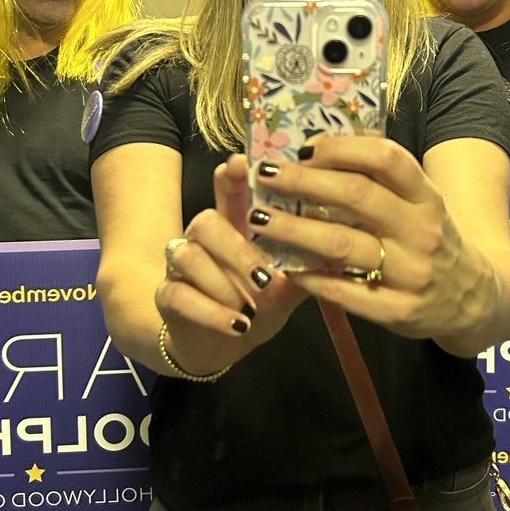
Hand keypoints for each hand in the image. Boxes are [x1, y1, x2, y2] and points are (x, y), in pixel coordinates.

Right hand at [157, 154, 306, 373]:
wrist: (219, 347)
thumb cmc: (255, 306)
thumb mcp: (286, 290)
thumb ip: (307, 268)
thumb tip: (342, 251)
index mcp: (233, 227)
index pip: (228, 190)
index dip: (232, 174)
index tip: (241, 163)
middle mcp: (202, 239)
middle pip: (206, 222)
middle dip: (236, 248)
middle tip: (264, 277)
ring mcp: (180, 266)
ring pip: (190, 256)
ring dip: (224, 285)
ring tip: (250, 308)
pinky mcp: (167, 296)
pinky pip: (180, 295)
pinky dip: (212, 312)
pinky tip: (237, 325)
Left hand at [250, 135, 491, 342]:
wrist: (475, 299)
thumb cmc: (433, 240)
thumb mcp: (424, 203)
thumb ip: (385, 179)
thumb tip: (324, 145)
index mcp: (426, 196)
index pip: (387, 159)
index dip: (342, 148)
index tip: (304, 148)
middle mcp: (421, 230)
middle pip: (356, 196)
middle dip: (303, 182)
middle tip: (265, 175)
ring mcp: (411, 272)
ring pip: (342, 244)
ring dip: (293, 230)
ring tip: (258, 220)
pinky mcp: (399, 310)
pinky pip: (346, 292)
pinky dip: (311, 279)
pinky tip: (285, 268)